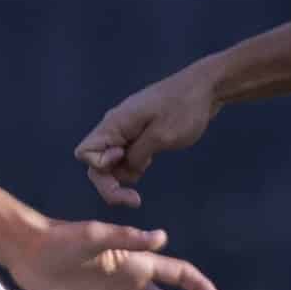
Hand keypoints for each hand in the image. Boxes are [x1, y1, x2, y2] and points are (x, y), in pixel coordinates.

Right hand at [75, 65, 218, 207]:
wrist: (205, 89)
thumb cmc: (184, 109)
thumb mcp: (161, 137)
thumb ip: (137, 157)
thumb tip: (126, 171)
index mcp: (114, 124)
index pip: (85, 153)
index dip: (101, 166)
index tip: (124, 159)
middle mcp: (115, 128)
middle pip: (96, 163)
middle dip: (110, 184)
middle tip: (135, 200)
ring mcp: (127, 131)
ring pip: (112, 162)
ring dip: (124, 174)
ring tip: (149, 166)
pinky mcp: (139, 134)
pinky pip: (126, 155)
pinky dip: (134, 165)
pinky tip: (150, 162)